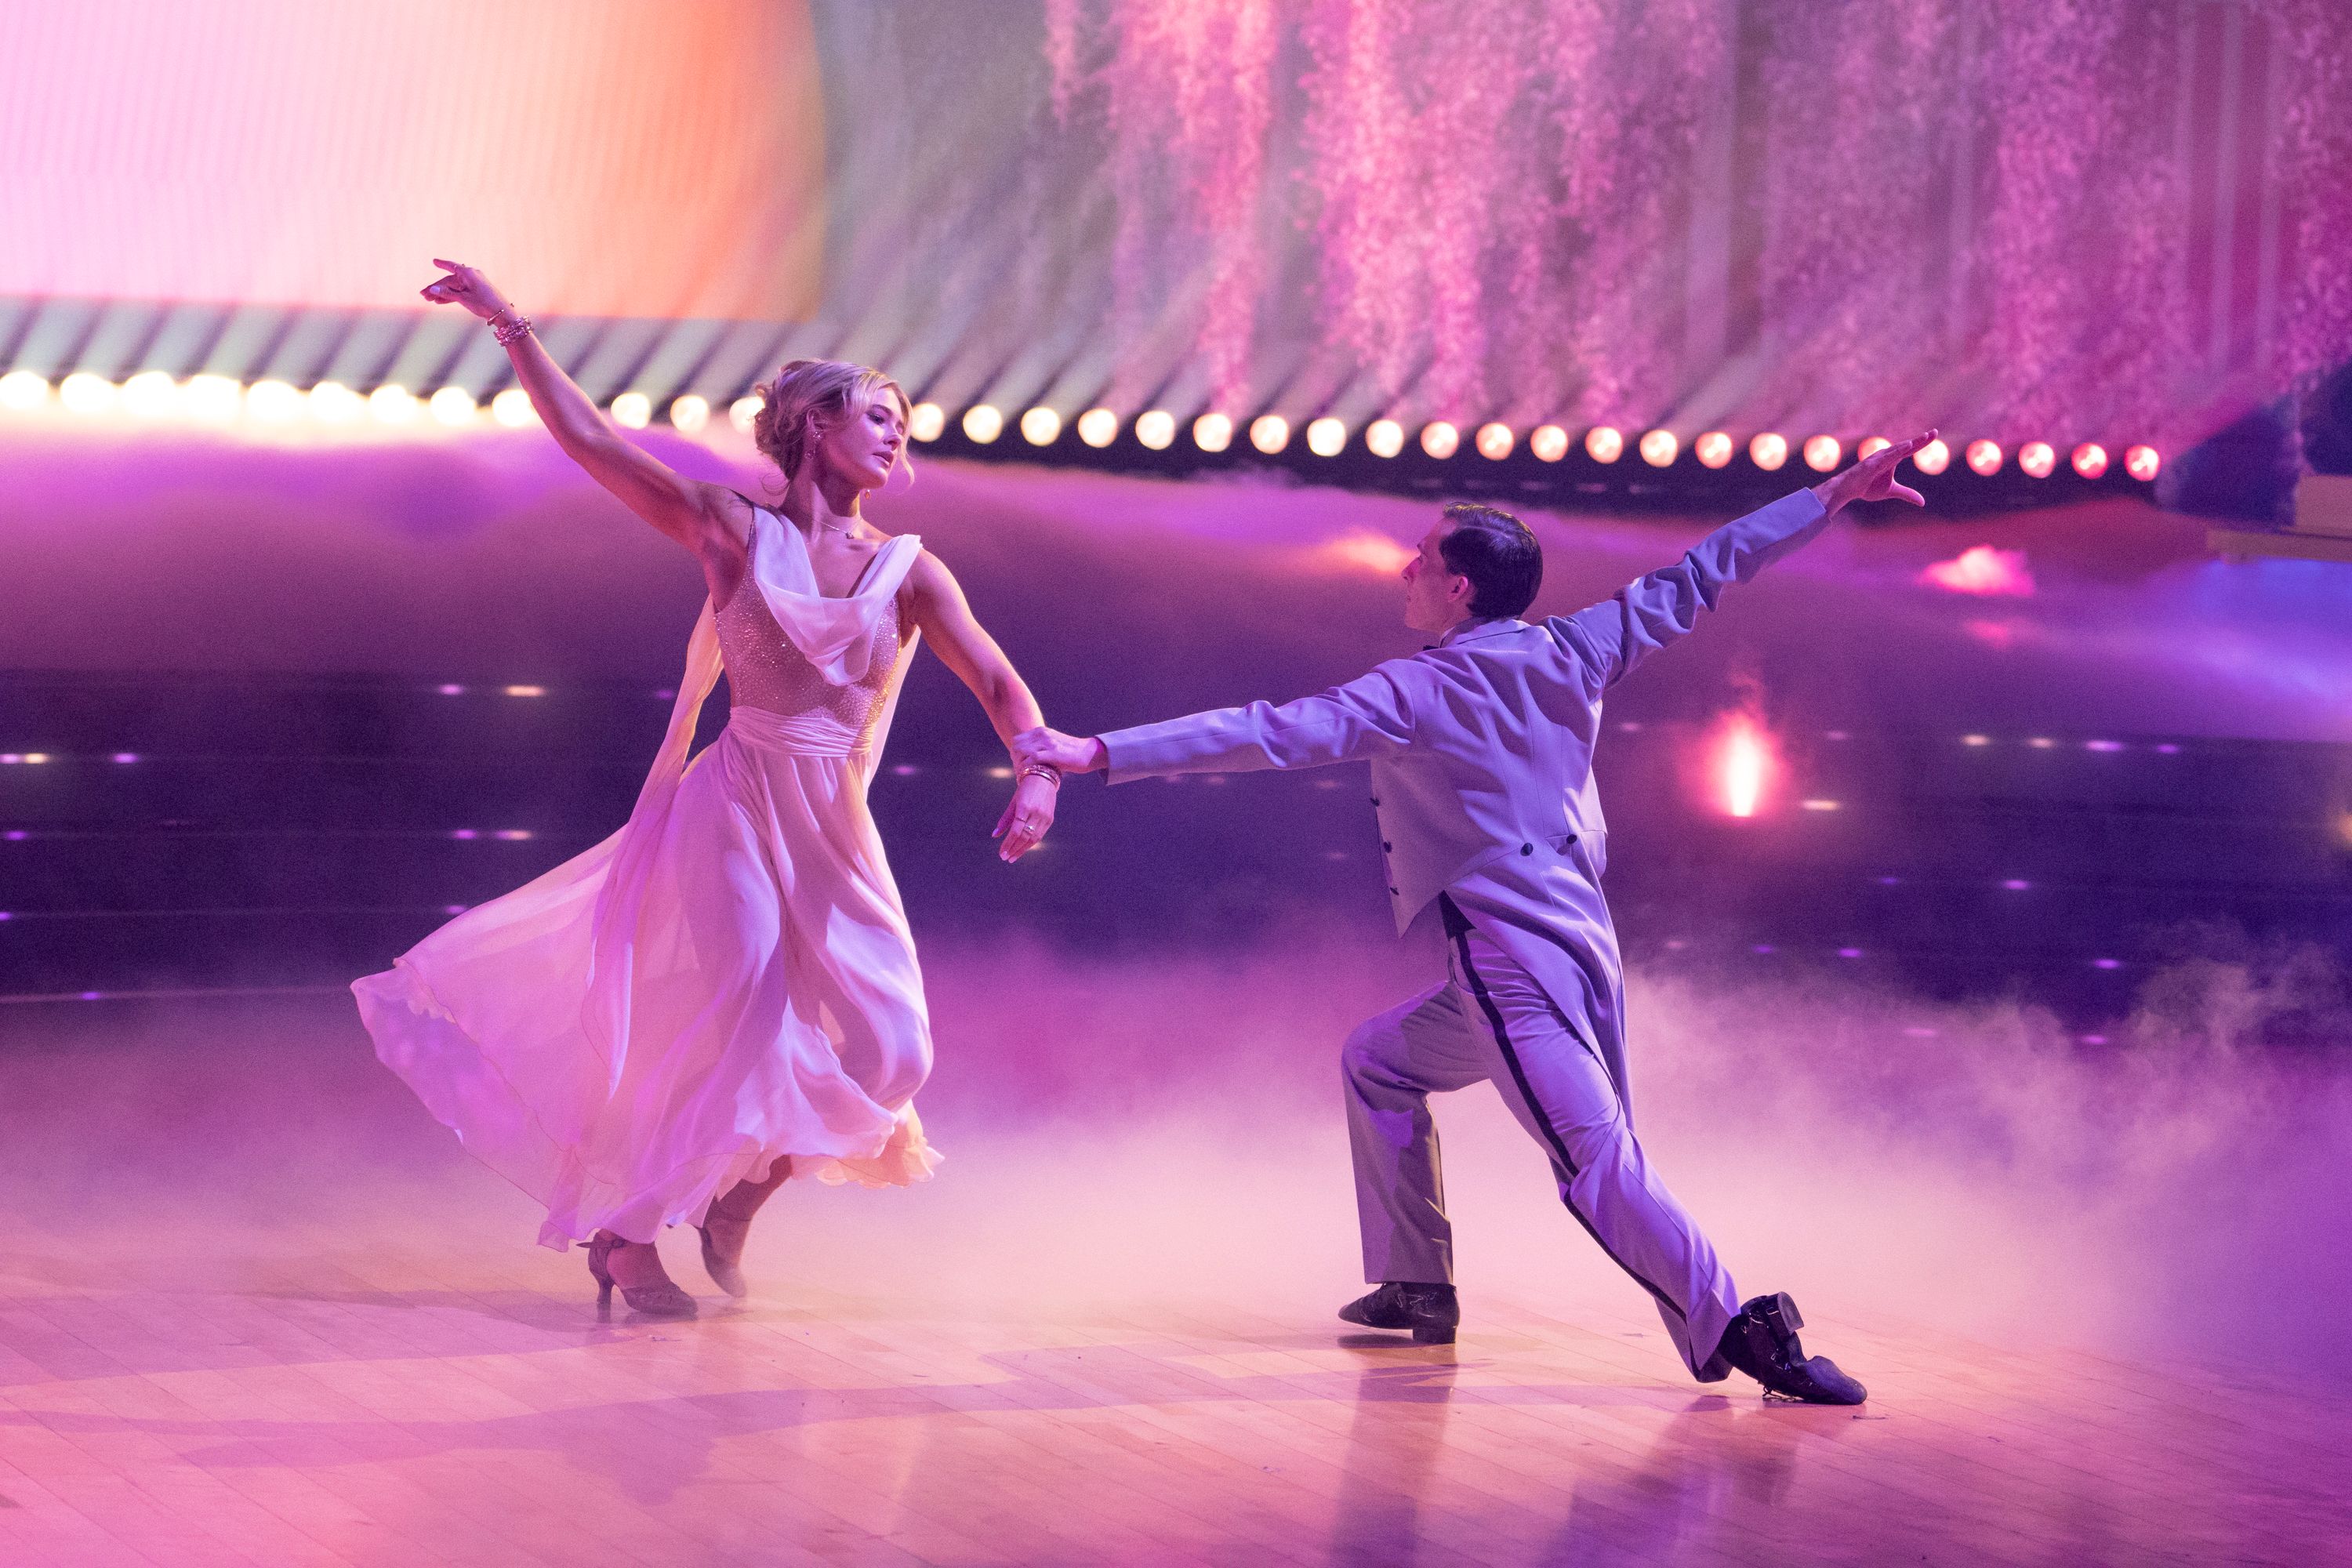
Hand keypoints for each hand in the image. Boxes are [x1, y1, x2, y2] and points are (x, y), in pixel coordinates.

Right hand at [420, 259, 513, 322]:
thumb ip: (447, 293)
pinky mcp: (476, 291)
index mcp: (468, 273)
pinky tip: (440, 301)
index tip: (434, 261)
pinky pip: (460, 292)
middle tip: (423, 295)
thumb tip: (433, 289)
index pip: (451, 266)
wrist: (503, 313)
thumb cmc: (484, 304)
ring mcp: (474, 283)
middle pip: (449, 280)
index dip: (442, 264)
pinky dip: (451, 296)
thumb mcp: (463, 299)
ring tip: (429, 300)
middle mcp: (471, 275)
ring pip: (453, 287)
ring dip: (442, 293)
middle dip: (436, 288)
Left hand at [992, 771, 1057, 862]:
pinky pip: (1040, 835)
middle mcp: (1036, 813)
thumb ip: (1005, 819)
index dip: (1008, 843)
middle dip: (1014, 849)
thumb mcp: (1013, 802)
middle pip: (1025, 837)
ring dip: (1022, 849)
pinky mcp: (1050, 819)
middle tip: (1006, 858)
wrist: (1044, 777)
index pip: (1016, 831)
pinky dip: (1031, 843)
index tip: (1002, 853)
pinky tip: (1023, 848)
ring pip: (1034, 838)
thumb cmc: (1025, 789)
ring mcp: (1045, 817)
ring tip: (1013, 857)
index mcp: (1025, 807)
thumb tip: (994, 835)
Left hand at [1012, 726, 1106, 774]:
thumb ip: (1041, 747)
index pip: (1017, 740)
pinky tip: (1029, 775)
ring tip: (1024, 775)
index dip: (1015, 753)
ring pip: (1021, 752)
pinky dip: (1027, 768)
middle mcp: (1042, 734)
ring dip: (1019, 765)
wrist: (1089, 753)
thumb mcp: (1053, 744)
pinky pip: (1031, 759)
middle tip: (1020, 771)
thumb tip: (1029, 758)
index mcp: (1041, 731)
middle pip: (1016, 746)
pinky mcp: (1053, 753)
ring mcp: (1047, 743)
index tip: (1019, 764)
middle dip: (1015, 760)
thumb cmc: (1071, 753)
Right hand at [1814, 428, 1936, 515]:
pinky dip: (1897, 451)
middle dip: (1921, 440)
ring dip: (1911, 443)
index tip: (1934, 434)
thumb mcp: (1892, 491)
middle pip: (1907, 446)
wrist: (1848, 490)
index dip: (1922, 443)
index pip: (1910, 450)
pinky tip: (1906, 446)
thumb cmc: (1867, 487)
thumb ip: (1907, 494)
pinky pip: (1886, 456)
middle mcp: (1887, 456)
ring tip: (1924, 437)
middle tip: (1935, 432)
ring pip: (1898, 449)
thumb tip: (1923, 502)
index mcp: (1893, 460)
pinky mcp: (1872, 464)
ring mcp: (1879, 458)